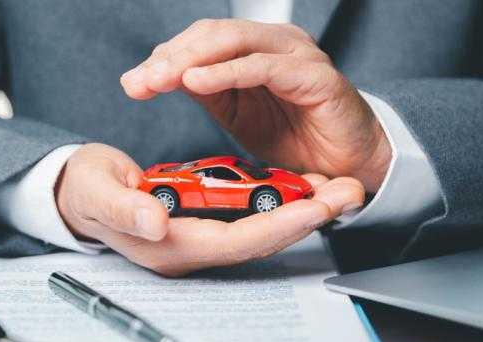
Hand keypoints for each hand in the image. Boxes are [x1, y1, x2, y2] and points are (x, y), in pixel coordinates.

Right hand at [56, 143, 364, 275]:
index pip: (234, 241)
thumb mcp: (96, 193)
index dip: (277, 226)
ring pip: (261, 229)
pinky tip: (304, 186)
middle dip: (305, 218)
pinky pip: (251, 216)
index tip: (315, 208)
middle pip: (259, 239)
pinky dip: (280, 201)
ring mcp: (200, 235)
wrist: (79, 193)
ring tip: (339, 187)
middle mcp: (192, 246)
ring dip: (301, 209)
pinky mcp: (205, 220)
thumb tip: (155, 222)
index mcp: (169, 244)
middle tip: (346, 193)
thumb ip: (124, 209)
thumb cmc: (86, 192)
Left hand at [121, 19, 391, 192]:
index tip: (134, 84)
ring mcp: (296, 55)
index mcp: (255, 49)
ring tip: (159, 81)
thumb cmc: (296, 138)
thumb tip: (160, 76)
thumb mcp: (238, 115)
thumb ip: (208, 91)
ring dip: (191, 60)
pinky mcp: (314, 76)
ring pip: (234, 42)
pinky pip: (262, 67)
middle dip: (170, 58)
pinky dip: (226, 72)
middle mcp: (275, 43)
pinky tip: (197, 82)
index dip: (165, 58)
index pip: (201, 40)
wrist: (347, 165)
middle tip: (139, 83)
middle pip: (212, 34)